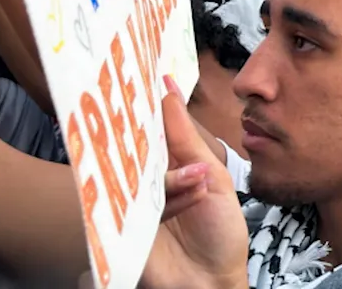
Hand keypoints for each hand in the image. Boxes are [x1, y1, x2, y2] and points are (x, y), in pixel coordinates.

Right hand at [140, 76, 247, 288]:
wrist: (213, 281)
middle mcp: (147, 179)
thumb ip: (188, 138)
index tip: (148, 74)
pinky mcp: (122, 225)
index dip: (150, 104)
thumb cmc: (220, 230)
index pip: (154, 128)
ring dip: (166, 172)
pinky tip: (182, 192)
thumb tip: (168, 92)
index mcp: (170, 163)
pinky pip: (130, 202)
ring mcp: (133, 201)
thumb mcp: (214, 178)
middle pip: (135, 146)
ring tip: (197, 176)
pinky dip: (163, 197)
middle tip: (139, 103)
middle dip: (139, 127)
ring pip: (135, 172)